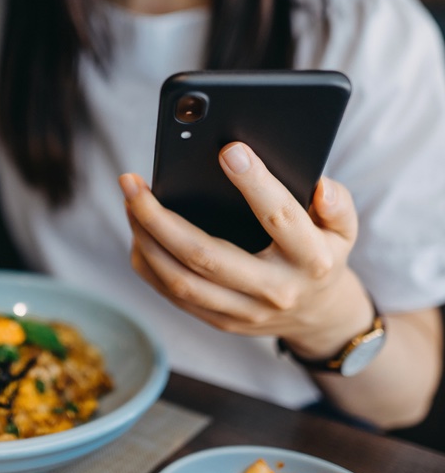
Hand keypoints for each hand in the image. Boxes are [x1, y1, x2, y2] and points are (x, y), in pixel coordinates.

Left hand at [119, 142, 372, 359]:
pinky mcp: (220, 321)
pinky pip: (173, 295)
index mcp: (310, 260)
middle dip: (160, 218)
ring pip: (180, 280)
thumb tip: (319, 185)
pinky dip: (148, 263)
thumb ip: (337, 204)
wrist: (318, 316)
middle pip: (206, 256)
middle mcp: (274, 290)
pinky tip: (136, 232)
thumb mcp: (344, 229)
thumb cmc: (323, 254)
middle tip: (131, 182)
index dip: (255, 183)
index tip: (228, 150)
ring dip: (145, 239)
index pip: (279, 217)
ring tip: (128, 202)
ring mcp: (244, 312)